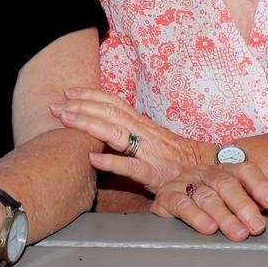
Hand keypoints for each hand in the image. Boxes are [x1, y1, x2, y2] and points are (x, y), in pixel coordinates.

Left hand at [51, 87, 214, 191]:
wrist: (213, 174)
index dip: (91, 95)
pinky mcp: (154, 175)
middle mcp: (145, 133)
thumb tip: (106, 126)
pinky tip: (92, 158)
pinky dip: (111, 162)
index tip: (69, 91)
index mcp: (144, 124)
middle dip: (79, 106)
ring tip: (66, 119)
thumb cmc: (180, 159)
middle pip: (109, 112)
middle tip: (54, 105)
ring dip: (87, 124)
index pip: (114, 102)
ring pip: (115, 132)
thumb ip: (133, 133)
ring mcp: (149, 152)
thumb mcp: (155, 140)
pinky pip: (131, 167)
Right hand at [151, 164, 267, 240]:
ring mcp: (185, 182)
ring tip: (238, 233)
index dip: (260, 185)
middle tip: (256, 226)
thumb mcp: (231, 204)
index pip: (245, 170)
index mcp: (225, 171)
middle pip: (226, 183)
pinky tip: (208, 227)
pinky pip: (181, 204)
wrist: (160, 186)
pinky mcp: (166, 196)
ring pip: (206, 196)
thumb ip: (251, 206)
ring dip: (224, 215)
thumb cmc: (207, 207)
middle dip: (243, 205)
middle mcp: (205, 172)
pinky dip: (195, 216)